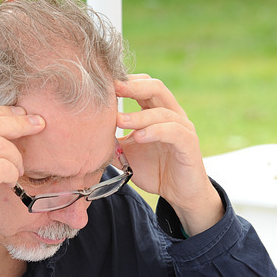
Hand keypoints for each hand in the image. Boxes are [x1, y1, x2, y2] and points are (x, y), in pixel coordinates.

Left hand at [115, 75, 222, 235]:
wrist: (179, 194)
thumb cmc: (154, 170)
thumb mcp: (127, 155)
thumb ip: (112, 143)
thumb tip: (87, 136)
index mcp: (157, 112)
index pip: (143, 86)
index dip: (125, 82)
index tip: (104, 84)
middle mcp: (172, 114)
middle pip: (156, 88)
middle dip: (133, 86)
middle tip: (113, 89)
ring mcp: (182, 127)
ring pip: (162, 112)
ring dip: (139, 116)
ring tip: (119, 121)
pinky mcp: (189, 143)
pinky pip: (173, 132)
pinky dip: (155, 131)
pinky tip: (139, 137)